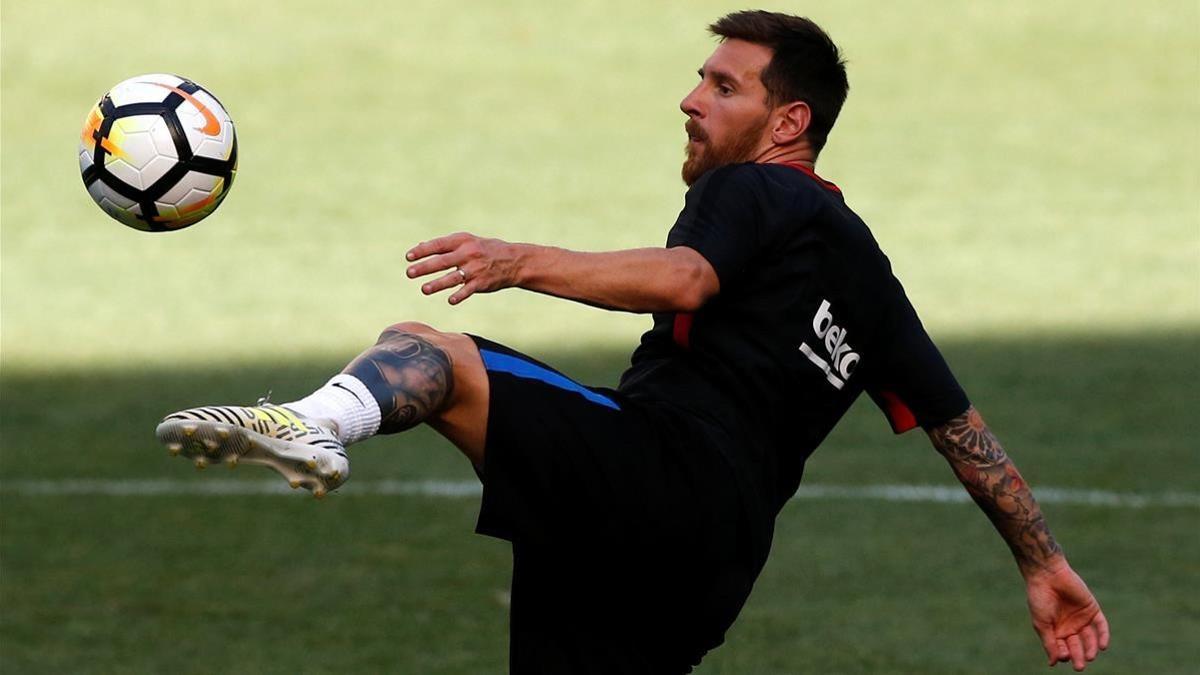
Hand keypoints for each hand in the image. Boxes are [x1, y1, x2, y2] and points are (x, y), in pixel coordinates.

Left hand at [405, 232, 521, 304]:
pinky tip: (450, 300)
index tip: (408, 257)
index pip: (438, 245)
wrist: (514, 261)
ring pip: (453, 277)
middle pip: (442, 261)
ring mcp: (475, 269)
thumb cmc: (485, 250)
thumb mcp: (467, 241)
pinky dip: (460, 295)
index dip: (422, 251)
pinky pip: (468, 290)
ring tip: (424, 289)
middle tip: (409, 273)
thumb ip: (444, 245)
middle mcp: (468, 254)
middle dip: (425, 267)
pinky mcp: (482, 283)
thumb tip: (419, 246)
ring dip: (438, 284)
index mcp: (462, 241)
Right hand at [1025, 561, 1109, 670]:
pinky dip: (1103, 635)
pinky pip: (1101, 625)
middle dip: (1078, 656)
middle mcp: (1069, 626)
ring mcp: (1082, 618)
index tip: (1064, 656)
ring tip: (1090, 656)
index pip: (1062, 648)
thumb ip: (1049, 643)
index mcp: (1055, 630)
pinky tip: (1102, 646)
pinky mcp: (1092, 609)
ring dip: (1091, 649)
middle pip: (1077, 646)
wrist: (1047, 575)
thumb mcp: (1042, 623)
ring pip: (1090, 638)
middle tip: (1080, 666)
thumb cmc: (1040, 599)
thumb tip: (1053, 664)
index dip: (1063, 654)